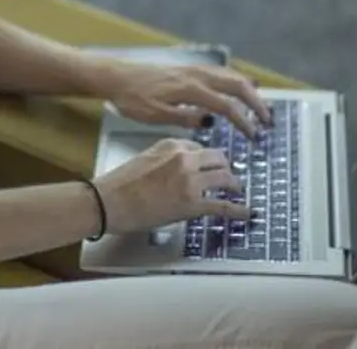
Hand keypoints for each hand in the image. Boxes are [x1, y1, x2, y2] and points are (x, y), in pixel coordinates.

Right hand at [93, 138, 250, 232]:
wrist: (109, 201)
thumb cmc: (120, 184)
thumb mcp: (146, 158)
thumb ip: (167, 159)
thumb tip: (182, 170)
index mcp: (172, 144)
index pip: (200, 147)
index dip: (208, 159)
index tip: (212, 165)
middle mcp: (185, 158)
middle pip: (219, 158)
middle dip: (226, 167)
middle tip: (229, 176)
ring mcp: (191, 181)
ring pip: (226, 177)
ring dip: (234, 185)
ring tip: (236, 191)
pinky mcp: (192, 204)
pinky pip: (223, 205)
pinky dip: (239, 210)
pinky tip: (247, 213)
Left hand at [96, 60, 270, 136]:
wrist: (115, 76)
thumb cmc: (132, 98)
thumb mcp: (155, 115)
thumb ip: (184, 118)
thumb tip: (211, 122)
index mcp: (190, 90)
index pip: (227, 106)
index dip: (244, 122)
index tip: (254, 136)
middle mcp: (196, 75)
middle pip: (237, 85)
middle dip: (256, 102)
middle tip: (268, 120)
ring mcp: (194, 69)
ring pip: (231, 75)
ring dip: (249, 91)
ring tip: (260, 106)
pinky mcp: (189, 68)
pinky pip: (221, 72)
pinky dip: (236, 81)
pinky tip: (238, 89)